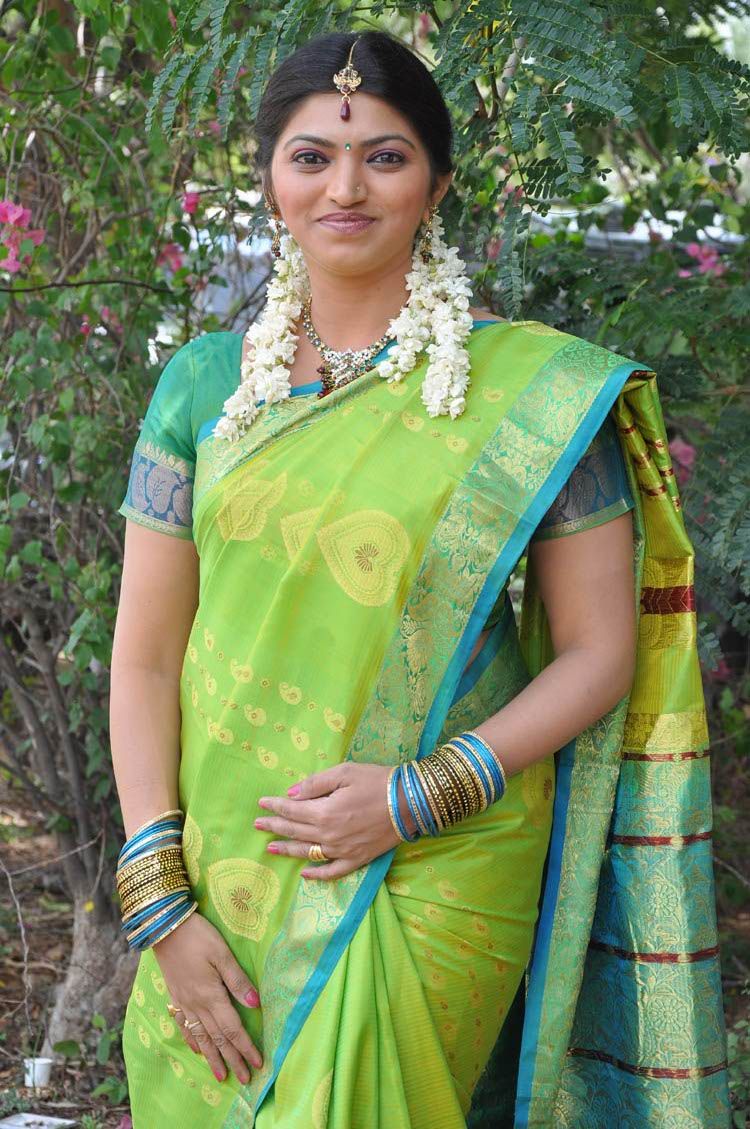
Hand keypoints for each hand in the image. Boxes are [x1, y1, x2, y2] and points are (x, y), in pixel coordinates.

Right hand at [151, 910, 262, 1084]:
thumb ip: (238, 980)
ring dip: (213, 1057)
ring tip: (221, 1075)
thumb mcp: (222, 953)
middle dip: (232, 1059)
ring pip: (201, 1037)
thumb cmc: (197, 936)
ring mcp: (184, 1002)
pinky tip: (197, 1050)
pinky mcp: (175, 996)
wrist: (164, 928)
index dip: (245, 1047)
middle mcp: (196, 1005)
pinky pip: (184, 1026)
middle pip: (218, 1038)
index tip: (257, 1064)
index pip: (232, 1029)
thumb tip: (256, 1004)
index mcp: (211, 996)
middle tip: (244, 1079)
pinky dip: (193, 1041)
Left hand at [254, 762, 402, 879]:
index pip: (292, 810)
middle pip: (295, 832)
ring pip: (307, 853)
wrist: (410, 802)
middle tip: (258, 824)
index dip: (275, 806)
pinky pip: (332, 872)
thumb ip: (316, 784)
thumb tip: (291, 794)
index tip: (261, 803)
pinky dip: (317, 875)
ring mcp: (342, 851)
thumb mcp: (344, 773)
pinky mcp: (356, 859)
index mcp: (324, 812)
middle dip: (274, 826)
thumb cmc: (377, 781)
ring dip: (287, 850)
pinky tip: (305, 874)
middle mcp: (329, 835)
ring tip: (271, 848)